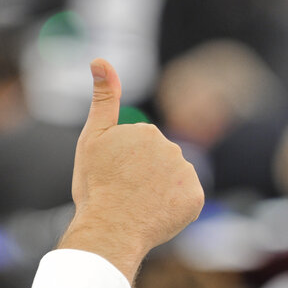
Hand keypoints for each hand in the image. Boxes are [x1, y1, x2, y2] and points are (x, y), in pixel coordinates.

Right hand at [59, 59, 203, 279]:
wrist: (110, 227)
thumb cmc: (95, 186)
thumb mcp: (92, 138)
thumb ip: (103, 99)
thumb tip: (101, 59)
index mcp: (147, 132)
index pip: (139, 150)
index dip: (123, 166)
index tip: (112, 177)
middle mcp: (172, 148)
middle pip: (158, 163)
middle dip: (144, 176)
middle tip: (125, 193)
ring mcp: (186, 174)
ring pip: (173, 181)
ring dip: (160, 192)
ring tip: (139, 206)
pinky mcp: (195, 198)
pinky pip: (186, 201)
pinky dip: (174, 208)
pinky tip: (156, 215)